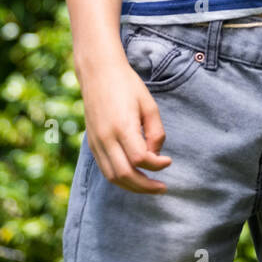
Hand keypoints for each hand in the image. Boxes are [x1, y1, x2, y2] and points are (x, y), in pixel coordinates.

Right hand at [80, 54, 172, 192]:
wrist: (99, 73)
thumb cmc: (128, 86)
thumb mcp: (149, 104)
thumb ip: (155, 132)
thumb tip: (155, 156)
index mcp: (122, 126)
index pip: (140, 158)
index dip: (157, 165)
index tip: (168, 161)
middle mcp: (106, 138)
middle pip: (125, 175)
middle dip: (145, 186)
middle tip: (162, 188)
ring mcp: (96, 143)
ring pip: (113, 177)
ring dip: (132, 187)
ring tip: (149, 187)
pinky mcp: (92, 144)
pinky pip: (105, 170)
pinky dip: (120, 179)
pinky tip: (134, 177)